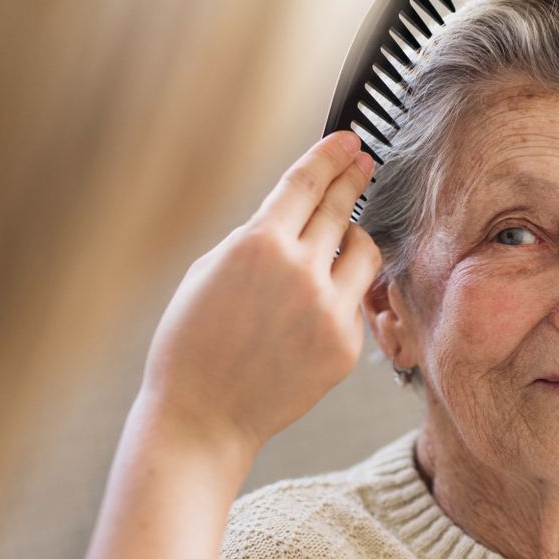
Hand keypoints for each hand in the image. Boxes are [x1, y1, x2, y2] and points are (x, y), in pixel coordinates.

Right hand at [140, 131, 381, 459]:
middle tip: (364, 163)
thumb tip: (292, 218)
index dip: (331, 156)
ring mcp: (329, 311)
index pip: (306, 183)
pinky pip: (355, 301)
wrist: (203, 416)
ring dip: (355, 237)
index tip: (348, 142)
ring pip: (365, 252)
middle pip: (341, 208)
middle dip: (353, 179)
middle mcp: (301, 272)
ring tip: (343, 238)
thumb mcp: (208, 271)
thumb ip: (255, 239)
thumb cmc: (192, 346)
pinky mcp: (346, 345)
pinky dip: (341, 293)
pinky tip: (315, 304)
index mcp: (258, 245)